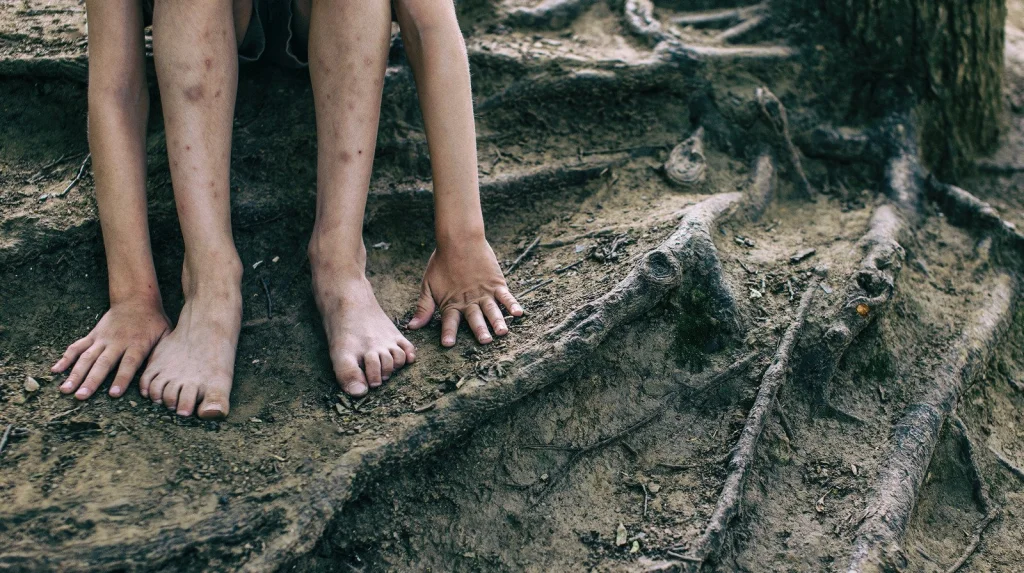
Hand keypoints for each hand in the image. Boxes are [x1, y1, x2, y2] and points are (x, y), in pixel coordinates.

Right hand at [52, 300, 170, 399]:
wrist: (136, 300)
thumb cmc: (154, 323)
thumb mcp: (165, 336)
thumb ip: (161, 355)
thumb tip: (159, 377)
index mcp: (137, 345)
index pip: (129, 364)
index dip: (121, 378)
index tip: (113, 394)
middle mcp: (117, 343)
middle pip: (103, 364)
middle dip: (91, 381)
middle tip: (81, 397)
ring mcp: (102, 339)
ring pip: (86, 357)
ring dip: (75, 374)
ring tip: (65, 390)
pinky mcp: (92, 335)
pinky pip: (76, 347)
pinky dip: (65, 358)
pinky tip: (55, 371)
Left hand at [407, 237, 523, 345]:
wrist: (459, 239)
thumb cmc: (441, 262)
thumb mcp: (428, 285)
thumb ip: (423, 307)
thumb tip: (412, 327)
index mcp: (452, 302)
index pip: (450, 321)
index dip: (448, 332)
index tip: (448, 344)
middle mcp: (469, 300)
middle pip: (475, 317)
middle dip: (479, 329)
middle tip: (484, 341)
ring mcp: (484, 292)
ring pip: (491, 309)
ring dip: (497, 321)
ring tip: (502, 332)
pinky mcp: (496, 283)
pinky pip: (505, 295)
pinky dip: (512, 304)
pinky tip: (518, 313)